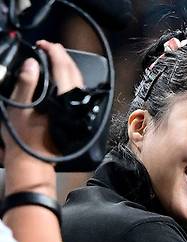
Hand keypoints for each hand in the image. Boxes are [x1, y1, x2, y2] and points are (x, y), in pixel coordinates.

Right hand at [1, 40, 82, 195]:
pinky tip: (62, 78)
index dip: (54, 52)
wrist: (34, 161)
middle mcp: (74, 104)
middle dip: (62, 56)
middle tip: (49, 47)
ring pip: (78, 82)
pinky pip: (76, 92)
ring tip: (55, 58)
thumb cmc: (23, 138)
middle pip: (73, 73)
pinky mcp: (75, 117)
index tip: (44, 45)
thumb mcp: (19, 107)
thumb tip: (33, 63)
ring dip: (67, 67)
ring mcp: (77, 111)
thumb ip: (26, 83)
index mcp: (61, 99)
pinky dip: (70, 80)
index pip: (63, 68)